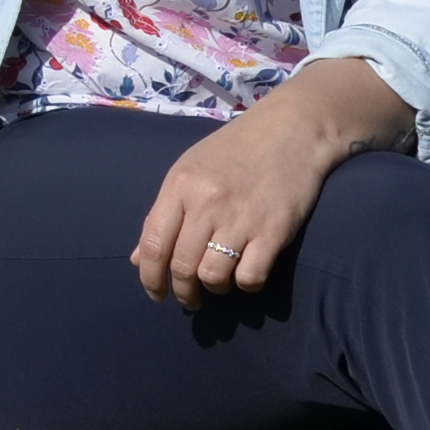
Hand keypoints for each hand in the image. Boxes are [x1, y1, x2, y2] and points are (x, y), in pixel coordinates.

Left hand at [131, 100, 360, 303]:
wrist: (290, 130)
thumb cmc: (234, 151)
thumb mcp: (189, 170)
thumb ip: (163, 214)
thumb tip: (138, 259)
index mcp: (180, 185)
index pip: (154, 244)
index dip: (150, 278)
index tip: (156, 294)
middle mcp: (206, 203)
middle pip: (183, 266)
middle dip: (182, 292)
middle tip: (189, 299)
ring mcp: (241, 218)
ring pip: (213, 277)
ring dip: (214, 288)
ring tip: (218, 282)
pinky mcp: (274, 231)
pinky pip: (250, 277)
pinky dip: (246, 283)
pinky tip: (247, 271)